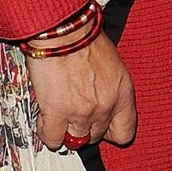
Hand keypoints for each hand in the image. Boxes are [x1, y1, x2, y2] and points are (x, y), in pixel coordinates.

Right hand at [27, 33, 136, 150]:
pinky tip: (46, 122)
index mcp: (123, 93)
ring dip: (66, 131)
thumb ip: (109, 87)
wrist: (64, 31)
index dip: (110, 133)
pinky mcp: (57, 113)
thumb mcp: (112, 63)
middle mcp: (106, 106)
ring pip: (75, 139)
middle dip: (85, 128)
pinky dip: (47, 133)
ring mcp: (82, 113)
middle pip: (97, 136)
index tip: (102, 128)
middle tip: (74, 116)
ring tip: (59, 118)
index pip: (125, 132)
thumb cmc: (84, 38)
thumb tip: (99, 98)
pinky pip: (52, 138)